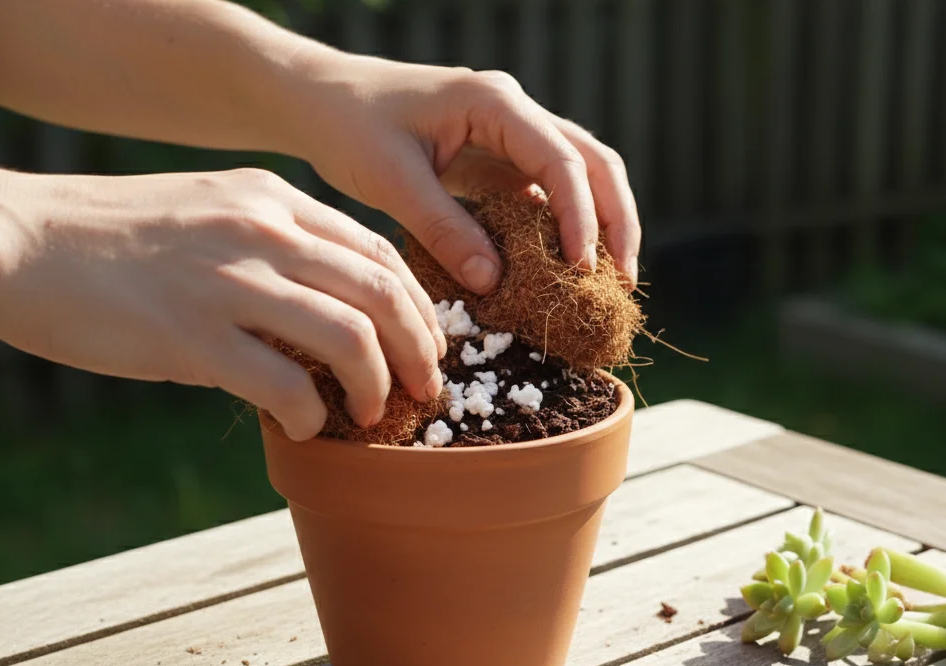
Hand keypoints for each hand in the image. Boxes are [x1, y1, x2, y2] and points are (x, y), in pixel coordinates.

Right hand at [0, 166, 445, 440]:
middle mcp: (264, 232)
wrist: (21, 244)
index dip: (420, 307)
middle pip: (385, 294)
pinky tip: (304, 425)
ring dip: (375, 387)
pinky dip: (311, 414)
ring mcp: (230, 282)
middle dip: (420, 350)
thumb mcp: (210, 213)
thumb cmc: (116, 239)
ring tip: (368, 413)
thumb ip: (274, 247)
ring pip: (352, 339)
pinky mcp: (194, 336)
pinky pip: (287, 385)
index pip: (382, 253)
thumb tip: (330, 310)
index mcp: (274, 201)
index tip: (428, 344)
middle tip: (425, 389)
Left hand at [284, 56, 640, 292]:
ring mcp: (513, 134)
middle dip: (616, 221)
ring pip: (582, 175)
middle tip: (623, 281)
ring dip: (602, 224)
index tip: (580, 267)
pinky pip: (549, 193)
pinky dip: (565, 228)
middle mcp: (516, 112)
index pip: (561, 160)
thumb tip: (494, 283)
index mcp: (495, 103)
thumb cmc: (349, 126)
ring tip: (610, 281)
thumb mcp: (391, 180)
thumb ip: (444, 229)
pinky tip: (566, 270)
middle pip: (595, 163)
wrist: (322, 101)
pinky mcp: (501, 159)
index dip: (580, 216)